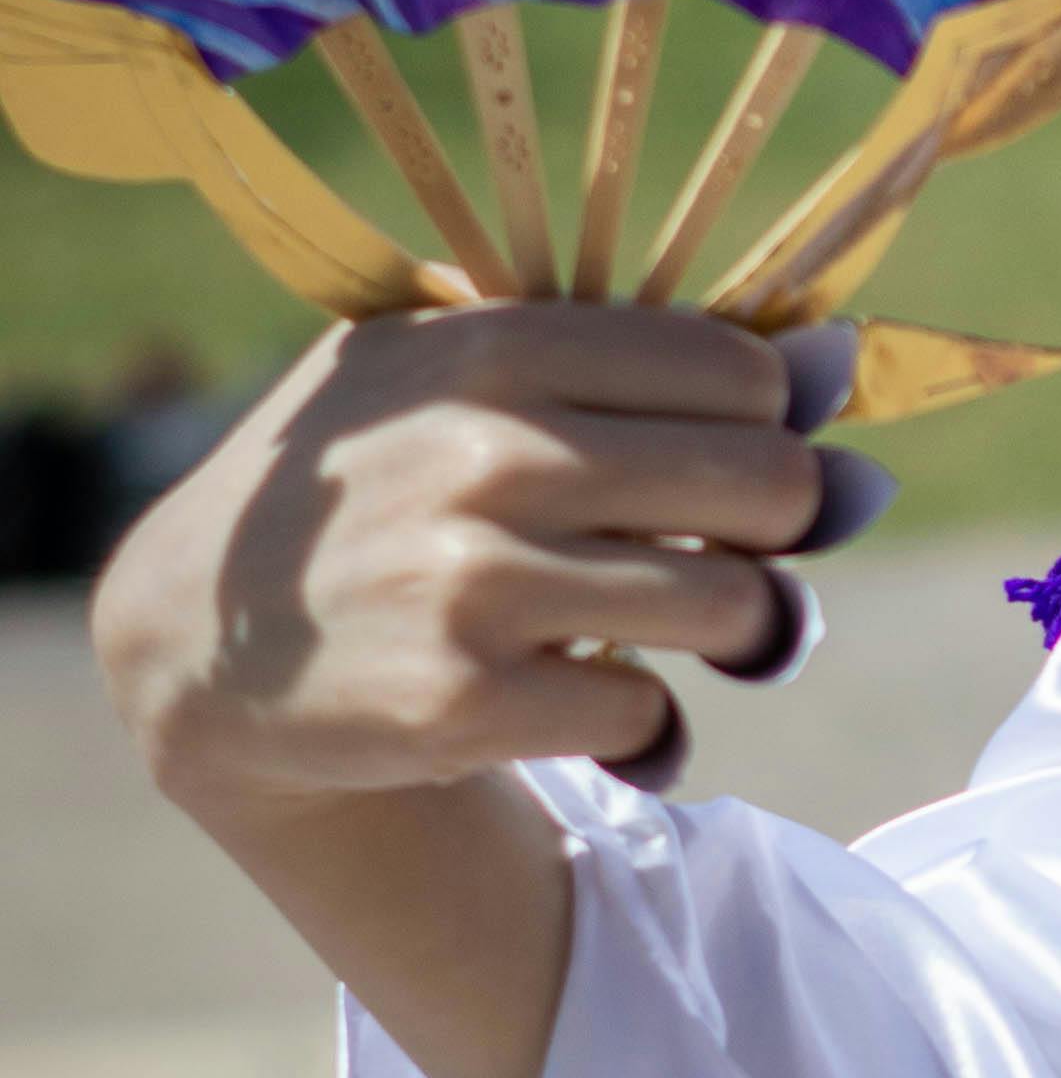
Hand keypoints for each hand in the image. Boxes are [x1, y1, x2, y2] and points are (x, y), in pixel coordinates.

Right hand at [96, 298, 870, 825]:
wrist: (199, 641)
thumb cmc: (365, 484)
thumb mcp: (448, 370)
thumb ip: (631, 357)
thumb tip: (843, 362)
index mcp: (496, 347)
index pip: (743, 372)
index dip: (766, 428)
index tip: (721, 463)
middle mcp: (488, 454)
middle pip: (771, 485)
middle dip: (776, 534)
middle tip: (726, 558)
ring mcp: (473, 582)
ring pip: (737, 607)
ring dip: (735, 636)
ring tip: (677, 634)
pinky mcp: (462, 702)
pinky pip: (652, 714)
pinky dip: (651, 730)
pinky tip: (597, 713)